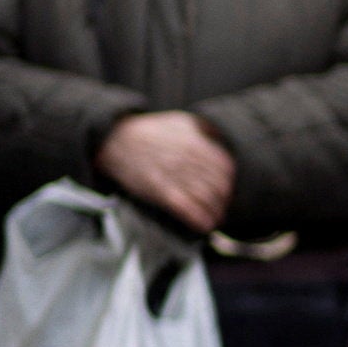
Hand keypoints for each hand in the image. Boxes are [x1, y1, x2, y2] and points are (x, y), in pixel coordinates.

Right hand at [97, 109, 237, 231]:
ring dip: (216, 213)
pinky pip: (187, 209)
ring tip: (217, 218)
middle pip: (219, 185)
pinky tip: (205, 225)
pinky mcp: (160, 190)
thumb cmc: (150, 132)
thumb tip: (222, 138)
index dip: (231, 180)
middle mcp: (188, 160)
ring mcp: (174, 175)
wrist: (116, 140)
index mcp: (195, 142)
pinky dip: (199, 219)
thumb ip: (203, 128)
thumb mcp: (180, 121)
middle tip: (224, 207)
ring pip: (206, 199)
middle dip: (225, 199)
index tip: (230, 188)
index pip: (226, 167)